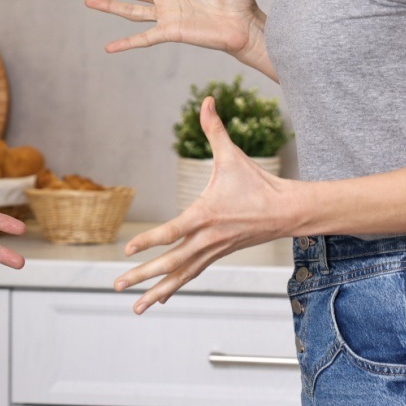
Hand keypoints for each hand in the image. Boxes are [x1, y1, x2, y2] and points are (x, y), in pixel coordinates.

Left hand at [112, 96, 296, 313]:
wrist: (288, 212)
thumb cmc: (257, 183)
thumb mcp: (233, 155)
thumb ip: (214, 129)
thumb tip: (207, 98)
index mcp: (206, 215)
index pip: (173, 232)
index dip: (149, 241)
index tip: (127, 251)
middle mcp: (206, 238)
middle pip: (170, 263)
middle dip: (142, 276)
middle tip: (116, 285)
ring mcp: (212, 251)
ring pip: (180, 276)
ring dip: (155, 292)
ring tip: (134, 307)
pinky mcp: (217, 255)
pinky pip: (191, 275)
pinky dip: (174, 287)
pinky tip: (158, 299)